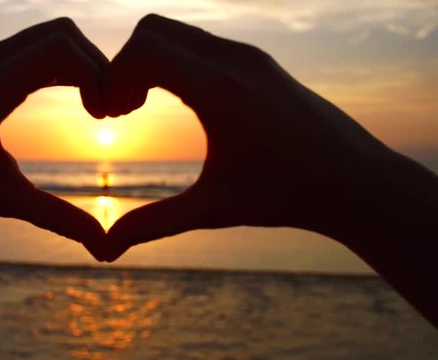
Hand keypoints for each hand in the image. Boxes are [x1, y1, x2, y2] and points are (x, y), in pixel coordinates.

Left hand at [0, 18, 108, 258]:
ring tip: (98, 106)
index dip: (95, 75)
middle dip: (98, 65)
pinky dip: (68, 63)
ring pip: (54, 33)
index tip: (104, 117)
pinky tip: (78, 99)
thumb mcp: (5, 200)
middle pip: (62, 32)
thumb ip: (58, 219)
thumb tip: (105, 247)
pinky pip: (41, 44)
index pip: (58, 51)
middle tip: (109, 111)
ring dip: (85, 62)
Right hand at [102, 14, 399, 259]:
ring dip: (150, 61)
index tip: (113, 115)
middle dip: (125, 63)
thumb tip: (105, 249)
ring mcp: (250, 56)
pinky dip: (176, 62)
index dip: (113, 77)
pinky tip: (180, 102)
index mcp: (221, 91)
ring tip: (143, 106)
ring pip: (177, 32)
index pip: (144, 49)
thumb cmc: (287, 196)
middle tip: (123, 109)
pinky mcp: (258, 61)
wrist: (355, 181)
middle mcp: (236, 61)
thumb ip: (154, 223)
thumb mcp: (213, 208)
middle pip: (153, 29)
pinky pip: (201, 43)